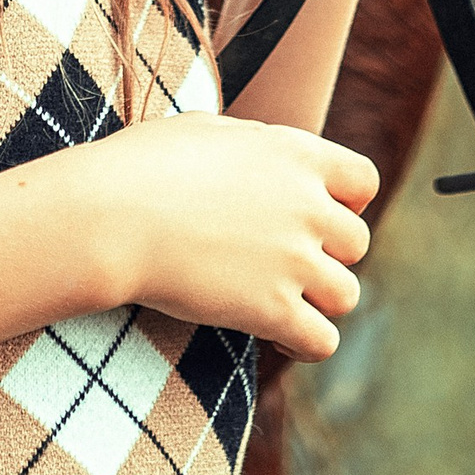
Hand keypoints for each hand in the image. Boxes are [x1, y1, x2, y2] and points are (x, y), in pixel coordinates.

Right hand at [76, 111, 379, 360]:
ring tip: (283, 303)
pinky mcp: (272, 309)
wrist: (110, 216)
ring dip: (319, 302)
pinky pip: (323, 341)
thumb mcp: (206, 131)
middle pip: (357, 243)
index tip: (317, 214)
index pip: (364, 179)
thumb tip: (260, 151)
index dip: (347, 200)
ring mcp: (294, 259)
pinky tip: (278, 337)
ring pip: (346, 295)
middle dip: (327, 255)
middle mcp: (307, 205)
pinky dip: (306, 344)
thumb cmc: (141, 166)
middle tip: (286, 264)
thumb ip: (252, 145)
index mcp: (295, 153)